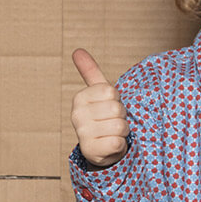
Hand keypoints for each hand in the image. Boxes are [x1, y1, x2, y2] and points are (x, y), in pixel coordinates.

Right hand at [71, 49, 129, 167]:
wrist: (102, 148)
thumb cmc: (104, 117)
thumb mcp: (99, 94)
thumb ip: (90, 72)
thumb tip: (77, 50)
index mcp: (80, 98)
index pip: (111, 91)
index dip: (117, 100)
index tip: (110, 107)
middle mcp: (77, 115)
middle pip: (116, 108)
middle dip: (121, 116)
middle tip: (113, 121)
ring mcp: (83, 134)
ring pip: (119, 126)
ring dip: (122, 131)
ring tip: (113, 133)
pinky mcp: (91, 151)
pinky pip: (117, 142)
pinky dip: (120, 145)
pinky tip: (111, 145)